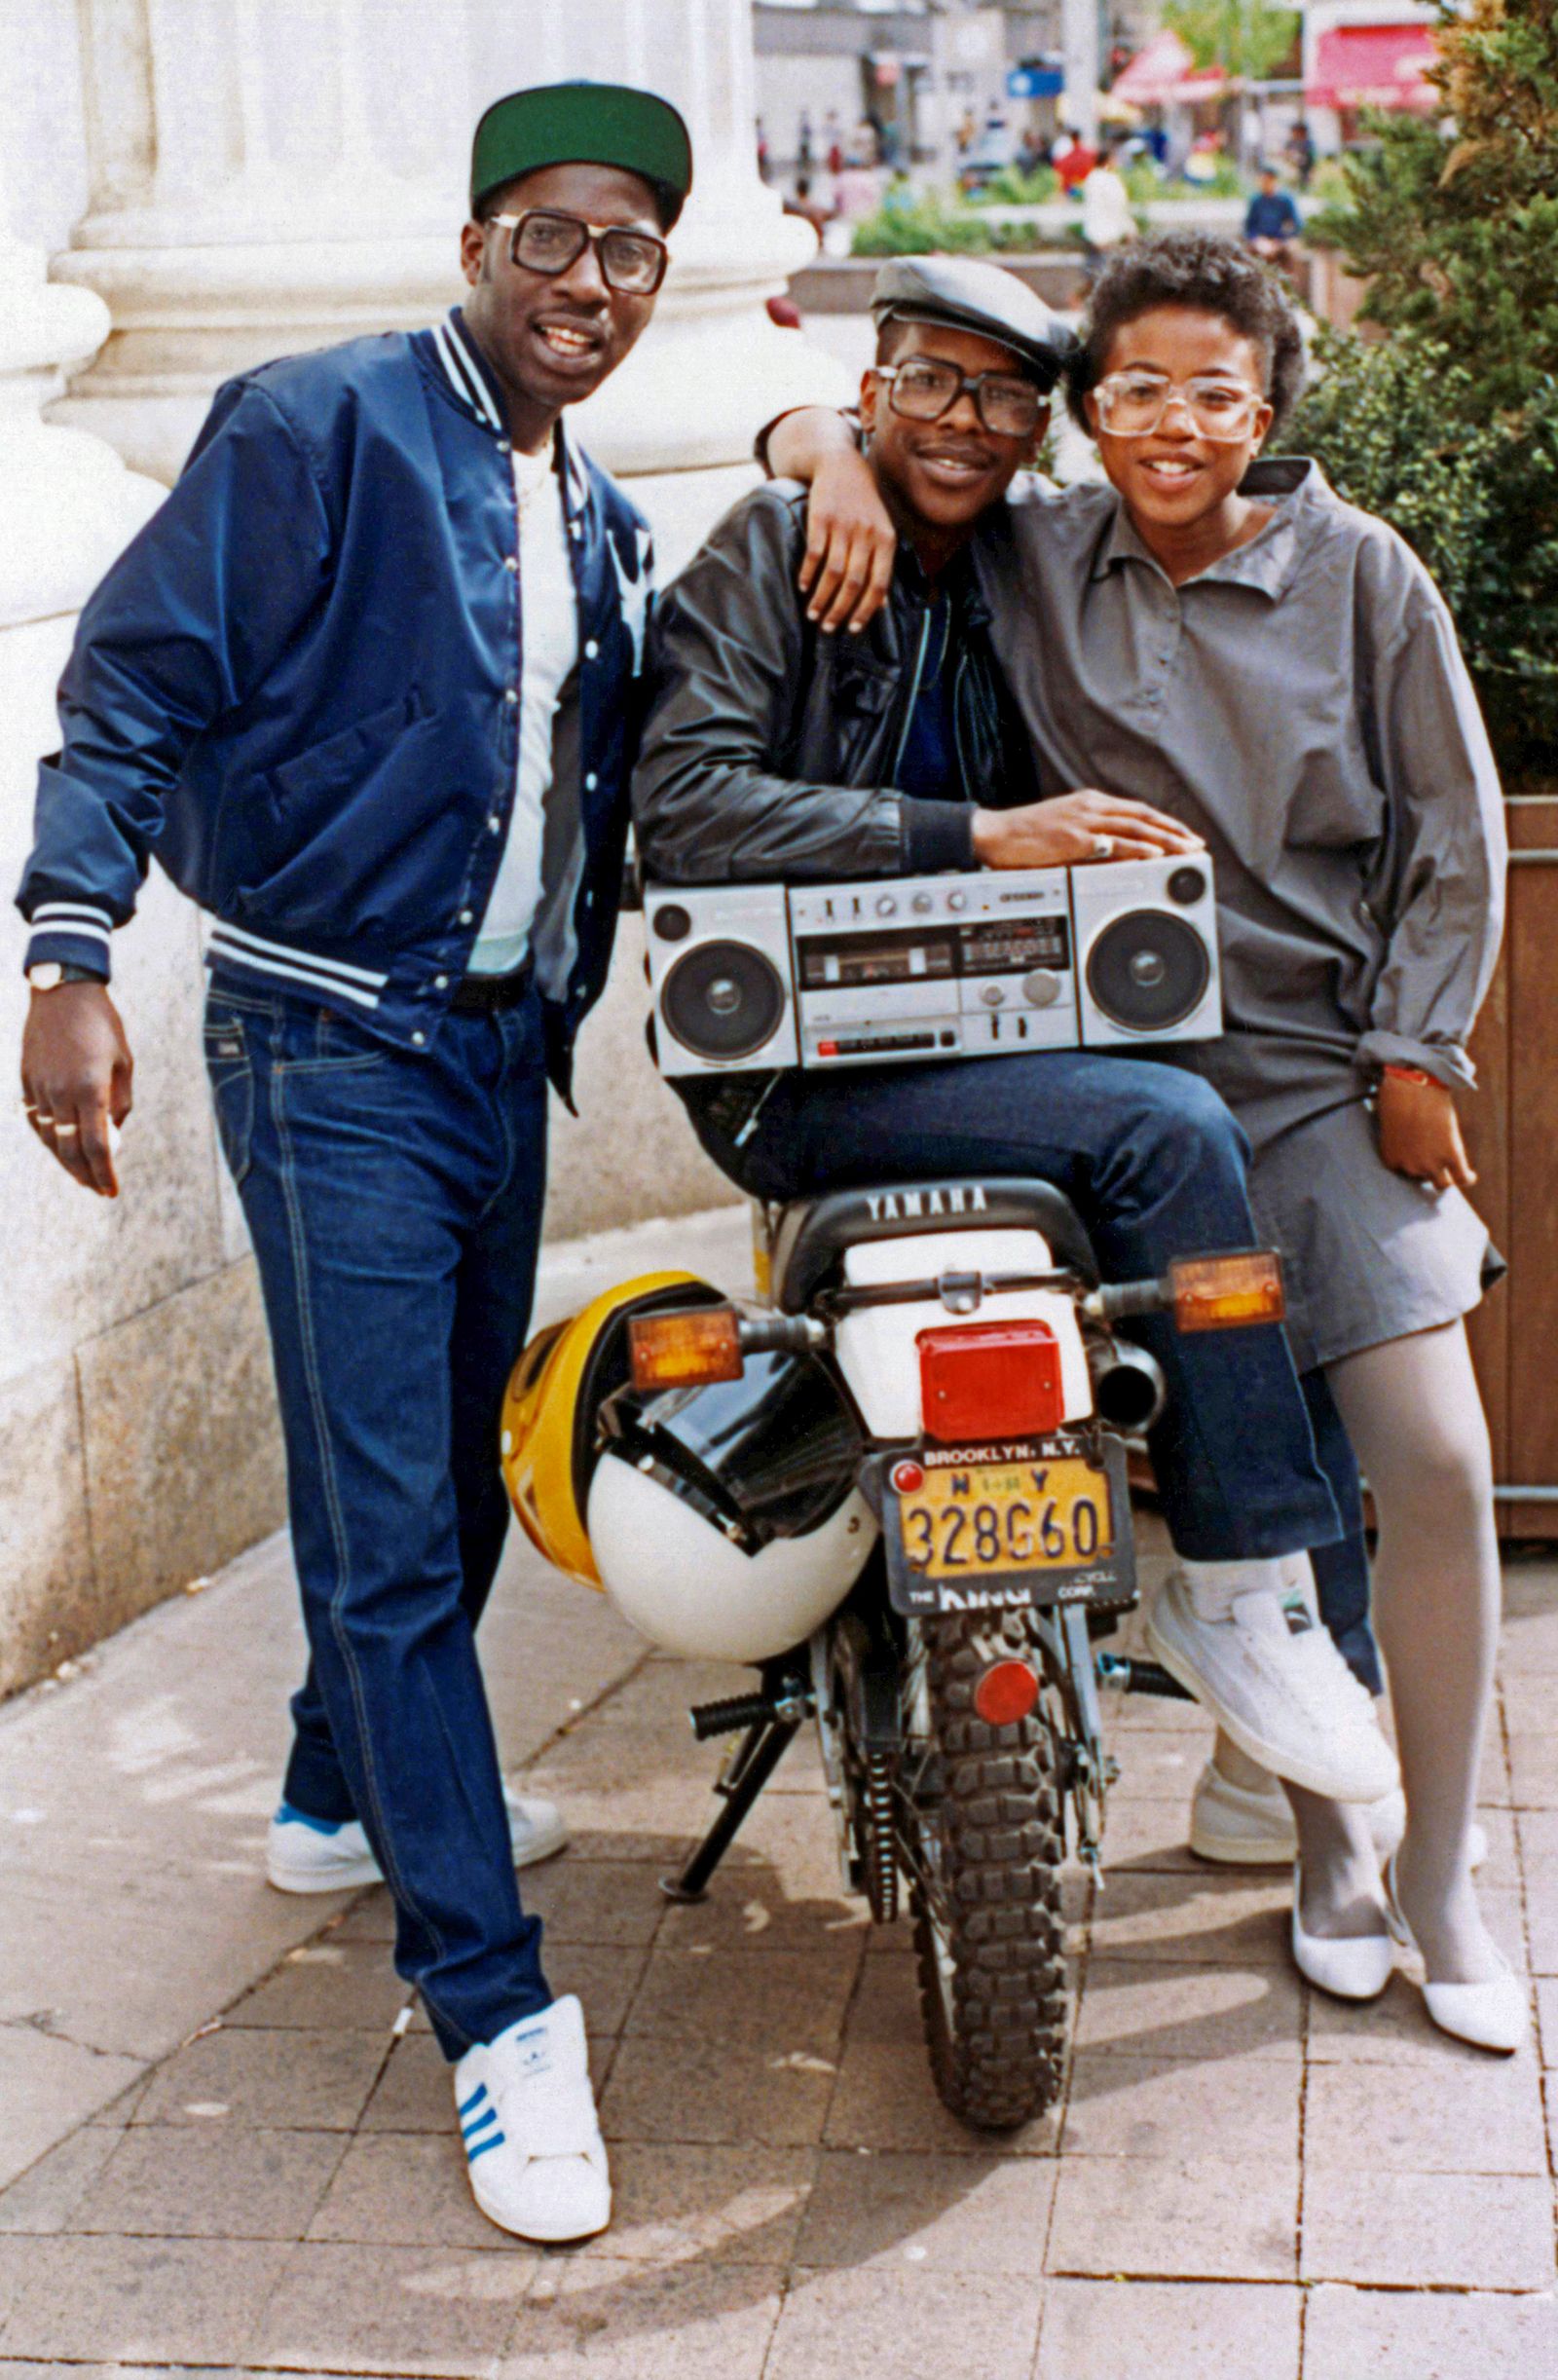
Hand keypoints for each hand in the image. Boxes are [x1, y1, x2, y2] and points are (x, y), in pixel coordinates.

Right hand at [20, 981, 133, 1196]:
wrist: (62, 991)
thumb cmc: (102, 1025)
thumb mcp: (124, 1062)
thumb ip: (120, 1102)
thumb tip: (113, 1135)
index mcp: (90, 1088)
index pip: (97, 1146)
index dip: (105, 1173)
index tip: (112, 1191)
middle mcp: (60, 1093)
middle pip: (70, 1150)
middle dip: (85, 1175)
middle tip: (98, 1190)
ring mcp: (39, 1088)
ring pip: (49, 1139)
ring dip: (66, 1161)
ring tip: (83, 1174)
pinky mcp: (27, 1081)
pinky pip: (36, 1121)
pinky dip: (48, 1139)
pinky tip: (59, 1148)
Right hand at [799, 450, 895, 634]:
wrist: (843, 466)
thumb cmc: (864, 506)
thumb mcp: (880, 533)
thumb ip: (881, 566)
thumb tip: (881, 605)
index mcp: (886, 541)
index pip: (878, 585)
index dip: (865, 611)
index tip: (852, 629)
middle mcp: (867, 534)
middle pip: (854, 584)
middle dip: (839, 610)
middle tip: (827, 627)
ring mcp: (844, 526)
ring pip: (833, 573)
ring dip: (821, 598)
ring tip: (812, 614)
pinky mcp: (821, 518)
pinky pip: (814, 553)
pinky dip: (808, 574)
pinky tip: (803, 587)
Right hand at [972, 789, 1205, 869]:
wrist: (994, 835)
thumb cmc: (1023, 838)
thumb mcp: (1062, 832)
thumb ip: (1089, 839)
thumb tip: (1114, 853)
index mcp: (1089, 803)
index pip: (1136, 810)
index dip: (1163, 822)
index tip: (1183, 834)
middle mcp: (1090, 806)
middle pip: (1142, 815)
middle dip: (1173, 830)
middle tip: (1196, 844)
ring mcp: (1083, 820)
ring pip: (1135, 826)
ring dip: (1165, 839)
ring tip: (1186, 850)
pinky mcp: (1074, 838)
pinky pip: (1113, 842)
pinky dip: (1137, 847)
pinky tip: (1154, 853)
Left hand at [1375, 1071, 1476, 1192]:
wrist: (1414, 1084)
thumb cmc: (1399, 1094)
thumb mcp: (1391, 1120)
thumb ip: (1399, 1135)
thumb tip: (1411, 1136)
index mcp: (1390, 1158)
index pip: (1404, 1171)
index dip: (1413, 1161)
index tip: (1419, 1152)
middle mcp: (1409, 1166)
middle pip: (1422, 1178)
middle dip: (1428, 1170)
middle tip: (1436, 1161)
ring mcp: (1430, 1164)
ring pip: (1442, 1184)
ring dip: (1448, 1178)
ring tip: (1455, 1174)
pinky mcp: (1451, 1155)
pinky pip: (1462, 1178)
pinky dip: (1467, 1178)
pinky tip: (1470, 1175)